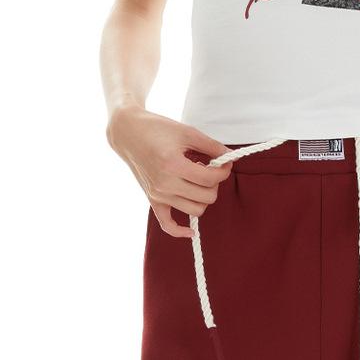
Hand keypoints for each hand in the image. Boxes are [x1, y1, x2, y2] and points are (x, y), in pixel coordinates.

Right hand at [107, 105, 235, 237]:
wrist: (129, 134)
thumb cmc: (157, 129)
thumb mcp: (188, 132)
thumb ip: (212, 146)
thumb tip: (231, 157)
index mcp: (173, 165)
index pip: (210, 178)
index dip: (224, 170)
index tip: (224, 162)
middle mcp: (165, 184)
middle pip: (206, 197)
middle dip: (214, 183)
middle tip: (209, 169)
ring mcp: (158, 195)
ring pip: (195, 210)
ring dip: (203, 197)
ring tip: (196, 181)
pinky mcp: (153, 200)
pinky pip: (168, 225)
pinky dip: (180, 231)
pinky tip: (191, 230)